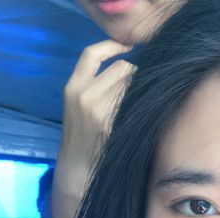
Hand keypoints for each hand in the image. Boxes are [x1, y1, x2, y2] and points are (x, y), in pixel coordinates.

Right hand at [55, 40, 135, 199]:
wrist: (78, 171)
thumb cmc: (84, 140)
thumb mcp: (79, 109)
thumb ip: (94, 89)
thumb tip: (127, 72)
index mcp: (73, 87)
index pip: (91, 54)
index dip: (111, 45)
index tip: (127, 44)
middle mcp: (84, 94)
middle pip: (122, 68)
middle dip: (137, 75)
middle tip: (142, 90)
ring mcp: (98, 110)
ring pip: (133, 85)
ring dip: (143, 91)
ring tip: (144, 105)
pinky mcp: (112, 125)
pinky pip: (136, 105)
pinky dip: (145, 106)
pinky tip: (147, 115)